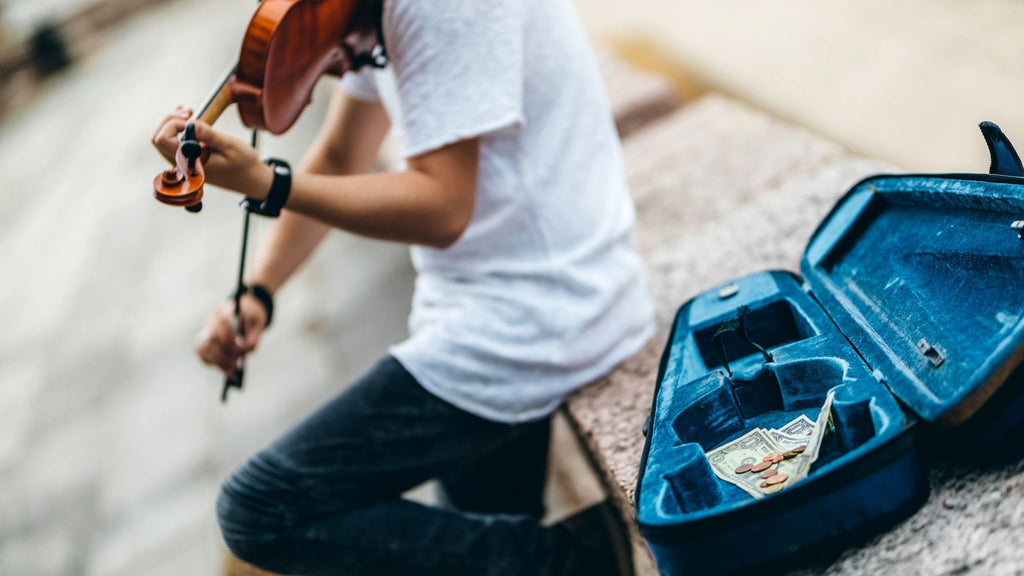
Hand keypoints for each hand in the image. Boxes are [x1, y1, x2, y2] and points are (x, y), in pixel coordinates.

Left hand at [151, 106, 272, 197]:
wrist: (251, 179)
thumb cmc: (243, 164)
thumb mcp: (230, 147)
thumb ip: (208, 135)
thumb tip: (191, 123)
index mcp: (190, 164)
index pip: (163, 139)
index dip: (174, 124)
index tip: (193, 119)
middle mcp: (182, 164)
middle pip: (158, 137)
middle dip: (170, 120)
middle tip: (190, 112)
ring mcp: (183, 162)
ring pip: (163, 139)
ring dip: (173, 122)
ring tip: (189, 113)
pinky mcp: (188, 159)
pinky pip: (173, 142)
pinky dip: (177, 128)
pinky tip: (189, 120)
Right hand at [194, 294, 268, 376]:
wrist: (247, 308)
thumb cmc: (253, 316)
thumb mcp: (259, 324)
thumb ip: (252, 337)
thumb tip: (243, 354)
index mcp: (226, 308)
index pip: (223, 321)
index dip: (230, 337)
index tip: (240, 348)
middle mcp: (212, 317)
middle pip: (211, 337)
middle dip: (223, 355)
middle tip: (235, 368)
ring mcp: (206, 327)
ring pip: (203, 347)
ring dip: (216, 362)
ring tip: (230, 373)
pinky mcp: (204, 337)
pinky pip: (201, 352)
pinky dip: (210, 361)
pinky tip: (222, 369)